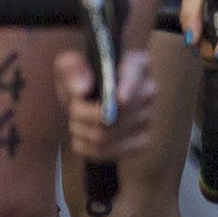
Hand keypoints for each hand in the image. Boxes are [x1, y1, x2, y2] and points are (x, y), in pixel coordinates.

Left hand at [59, 37, 159, 166]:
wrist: (88, 102)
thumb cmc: (81, 79)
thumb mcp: (69, 66)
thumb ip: (72, 70)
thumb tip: (82, 90)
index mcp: (136, 64)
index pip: (136, 72)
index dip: (129, 86)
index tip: (118, 98)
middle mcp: (148, 90)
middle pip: (118, 111)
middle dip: (84, 114)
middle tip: (72, 110)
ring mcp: (148, 117)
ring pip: (109, 134)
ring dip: (83, 132)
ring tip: (76, 124)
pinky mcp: (142, 142)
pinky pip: (113, 153)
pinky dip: (90, 150)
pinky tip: (84, 140)